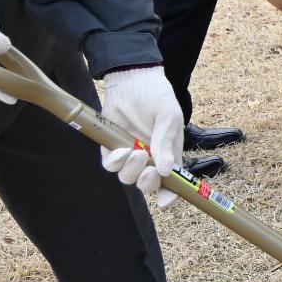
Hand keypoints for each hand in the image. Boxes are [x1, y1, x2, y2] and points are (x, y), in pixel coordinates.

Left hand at [98, 67, 183, 205]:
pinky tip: (121, 150)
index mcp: (169, 156)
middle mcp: (150, 159)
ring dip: (132, 170)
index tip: (166, 201)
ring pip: (127, 178)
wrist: (133, 80)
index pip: (171, 183)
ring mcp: (129, 155)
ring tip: (135, 151)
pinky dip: (114, 162)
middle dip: (148, 183)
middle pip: (147, 185)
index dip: (170, 196)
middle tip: (150, 168)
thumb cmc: (158, 98)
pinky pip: (109, 165)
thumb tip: (166, 172)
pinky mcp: (111, 147)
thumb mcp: (169, 119)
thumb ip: (166, 145)